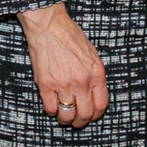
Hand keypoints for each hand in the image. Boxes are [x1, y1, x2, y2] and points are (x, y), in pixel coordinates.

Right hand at [17, 2, 107, 127]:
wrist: (49, 25)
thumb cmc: (69, 35)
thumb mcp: (92, 54)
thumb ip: (94, 74)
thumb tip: (94, 92)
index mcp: (96, 74)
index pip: (101, 105)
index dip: (95, 115)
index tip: (91, 116)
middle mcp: (82, 82)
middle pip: (85, 115)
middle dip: (81, 121)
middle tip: (76, 120)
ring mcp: (63, 84)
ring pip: (67, 115)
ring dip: (66, 119)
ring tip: (63, 116)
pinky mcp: (45, 85)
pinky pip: (50, 108)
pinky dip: (51, 110)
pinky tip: (52, 104)